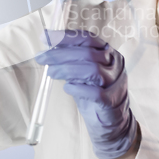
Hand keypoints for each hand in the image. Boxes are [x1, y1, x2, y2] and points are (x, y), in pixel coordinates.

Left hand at [35, 29, 137, 158]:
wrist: (110, 121)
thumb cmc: (94, 93)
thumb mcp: (83, 72)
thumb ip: (72, 60)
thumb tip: (49, 48)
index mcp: (108, 52)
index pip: (88, 38)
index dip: (66, 36)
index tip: (46, 37)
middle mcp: (115, 63)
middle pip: (87, 53)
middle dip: (60, 54)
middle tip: (42, 57)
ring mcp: (116, 81)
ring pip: (92, 69)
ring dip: (67, 70)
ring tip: (51, 73)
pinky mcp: (113, 100)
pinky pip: (96, 92)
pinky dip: (78, 88)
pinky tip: (67, 88)